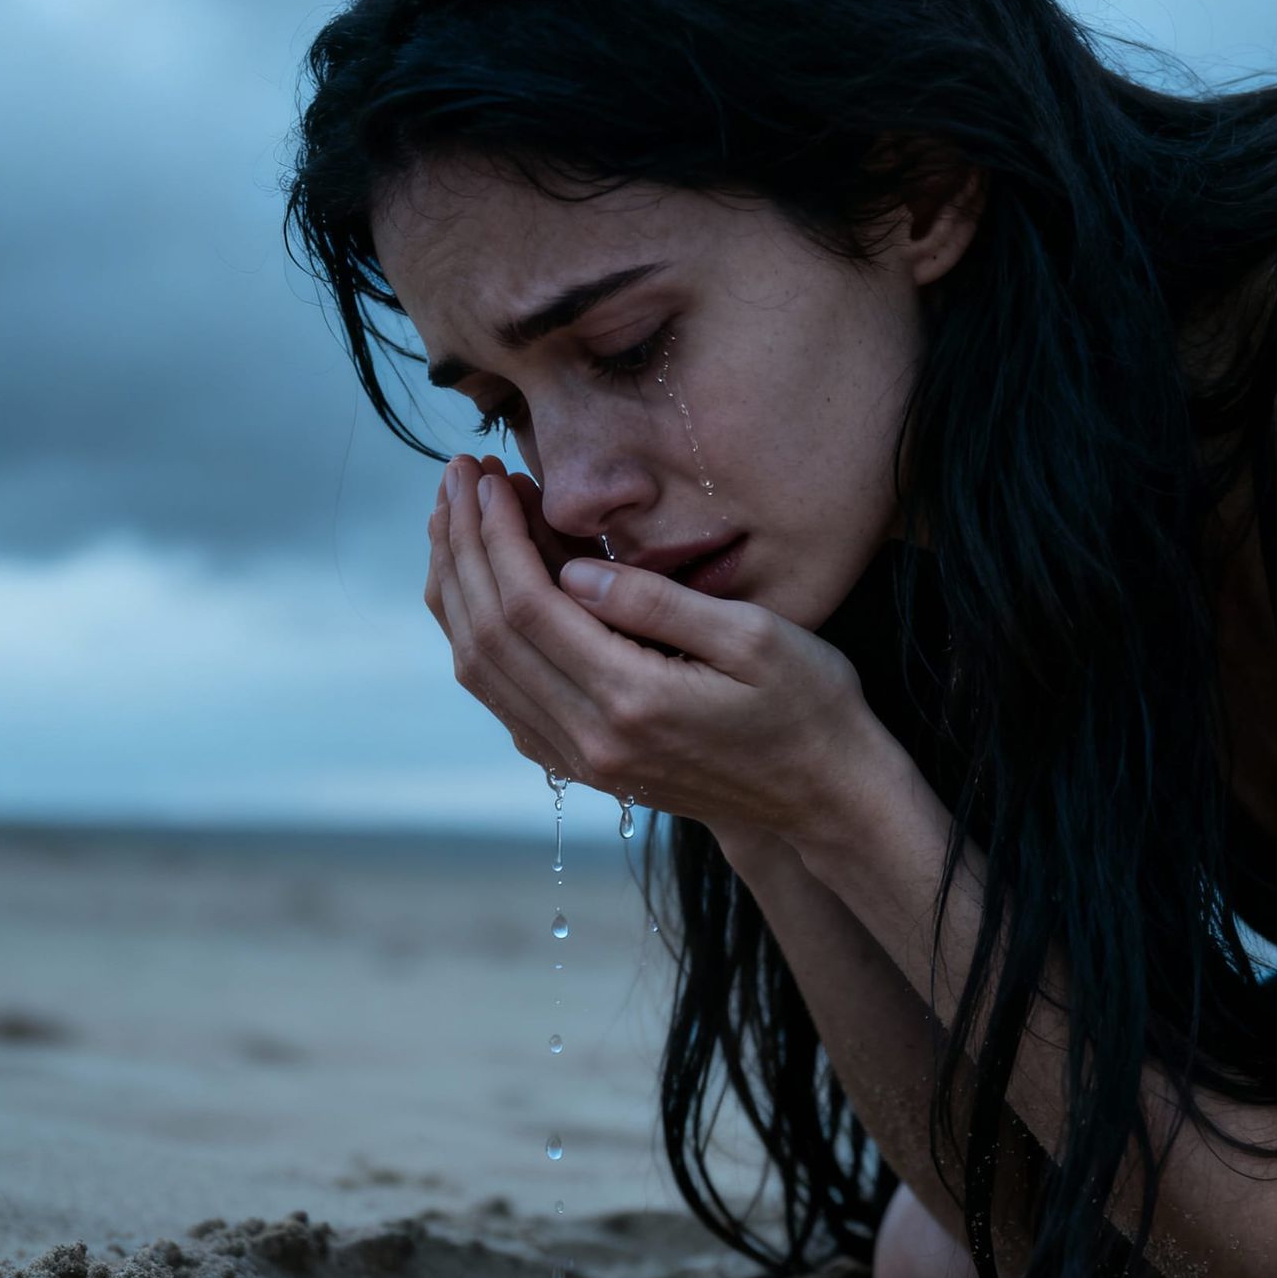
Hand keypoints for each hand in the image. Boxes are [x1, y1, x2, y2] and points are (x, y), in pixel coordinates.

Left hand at [423, 452, 900, 845]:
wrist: (825, 800)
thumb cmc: (808, 708)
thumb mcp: (756, 638)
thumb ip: (659, 604)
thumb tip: (572, 573)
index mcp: (634, 699)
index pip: (528, 607)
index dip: (496, 535)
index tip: (484, 478)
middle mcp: (592, 739)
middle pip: (488, 637)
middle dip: (462, 548)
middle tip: (456, 478)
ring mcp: (583, 761)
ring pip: (482, 672)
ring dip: (458, 590)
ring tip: (452, 520)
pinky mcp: (584, 767)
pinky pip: (503, 700)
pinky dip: (475, 638)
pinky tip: (476, 590)